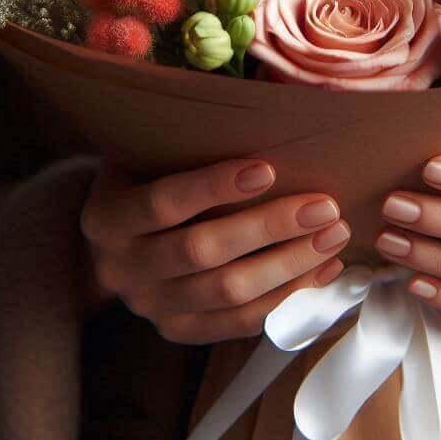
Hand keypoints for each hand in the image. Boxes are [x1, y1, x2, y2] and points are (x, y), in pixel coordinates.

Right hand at [81, 160, 349, 343]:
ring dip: (289, 264)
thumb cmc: (149, 178)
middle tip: (324, 206)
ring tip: (333, 235)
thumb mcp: (148, 154)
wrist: (120, 240)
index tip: (268, 169)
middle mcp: (122, 268)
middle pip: (202, 252)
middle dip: (269, 227)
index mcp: (107, 218)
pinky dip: (288, 297)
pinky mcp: (181, 330)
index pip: (163, 203)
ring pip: (228, 293)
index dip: (214, 187)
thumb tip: (258, 109)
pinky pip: (241, 323)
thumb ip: (186, 142)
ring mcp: (152, 306)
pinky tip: (324, 270)